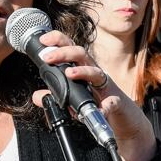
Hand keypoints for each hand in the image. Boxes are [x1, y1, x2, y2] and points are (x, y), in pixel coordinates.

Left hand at [29, 30, 155, 160]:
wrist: (124, 119)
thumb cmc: (99, 104)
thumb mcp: (73, 100)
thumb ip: (55, 96)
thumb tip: (37, 96)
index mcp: (84, 69)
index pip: (71, 49)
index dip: (58, 41)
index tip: (43, 40)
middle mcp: (95, 73)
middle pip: (81, 54)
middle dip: (64, 52)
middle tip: (48, 57)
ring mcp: (106, 87)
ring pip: (95, 72)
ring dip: (82, 71)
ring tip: (69, 73)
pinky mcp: (116, 102)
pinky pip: (111, 103)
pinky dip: (105, 107)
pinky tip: (100, 109)